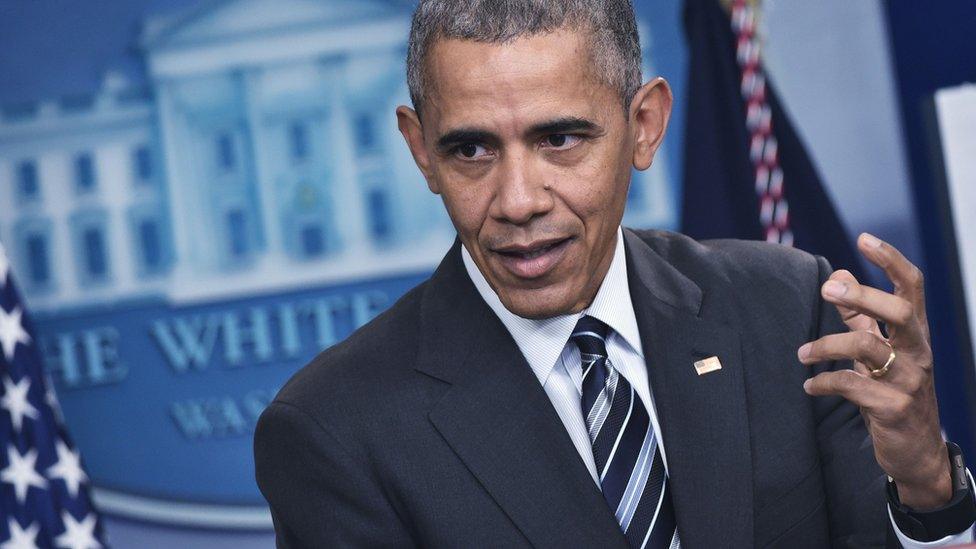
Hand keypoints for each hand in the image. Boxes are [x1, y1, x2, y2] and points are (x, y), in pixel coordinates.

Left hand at [798, 233, 950, 510]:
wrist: (916, 453)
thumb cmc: (894, 392)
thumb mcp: (879, 350)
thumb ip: (860, 315)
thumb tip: (840, 274)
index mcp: (914, 334)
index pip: (912, 287)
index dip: (891, 260)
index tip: (864, 237)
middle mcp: (918, 353)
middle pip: (900, 311)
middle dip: (863, 295)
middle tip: (826, 289)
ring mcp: (909, 381)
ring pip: (870, 348)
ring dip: (827, 346)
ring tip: (801, 355)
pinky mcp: (893, 408)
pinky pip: (853, 386)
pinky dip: (824, 383)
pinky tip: (809, 387)